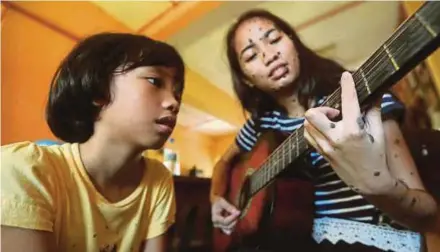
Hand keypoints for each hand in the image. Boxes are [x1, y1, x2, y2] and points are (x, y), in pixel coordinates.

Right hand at [211, 196, 240, 234]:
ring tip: (236, 215)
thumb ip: (229, 207)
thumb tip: (236, 212)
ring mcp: (219, 226)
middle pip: (227, 226)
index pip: (225, 221)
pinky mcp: (222, 227)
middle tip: (238, 213)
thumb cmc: (219, 202)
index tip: (238, 212)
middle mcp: (216, 224)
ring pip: (229, 228)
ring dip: (234, 223)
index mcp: (215, 218)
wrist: (216, 204)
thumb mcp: (223, 202)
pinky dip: (233, 226)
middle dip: (234, 220)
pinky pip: (229, 229)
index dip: (232, 218)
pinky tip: (235, 220)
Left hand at [303, 72, 392, 194]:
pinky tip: (325, 130)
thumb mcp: (379, 133)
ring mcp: (326, 147)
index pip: (348, 102)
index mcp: (353, 131)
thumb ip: (374, 112)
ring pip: (307, 125)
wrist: (369, 183)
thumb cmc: (377, 157)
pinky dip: (313, 129)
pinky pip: (308, 136)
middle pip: (312, 114)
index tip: (346, 76)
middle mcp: (336, 138)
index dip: (347, 86)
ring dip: (316, 118)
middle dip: (321, 108)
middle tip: (334, 113)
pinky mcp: (321, 153)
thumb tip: (375, 94)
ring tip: (331, 122)